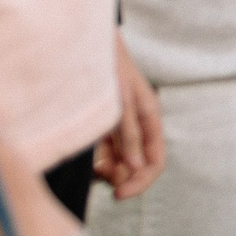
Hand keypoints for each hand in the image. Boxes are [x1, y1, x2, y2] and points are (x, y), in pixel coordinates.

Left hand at [93, 36, 164, 199]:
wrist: (81, 41)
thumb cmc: (106, 64)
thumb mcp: (121, 98)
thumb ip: (129, 132)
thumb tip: (136, 166)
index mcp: (149, 119)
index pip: (154, 162)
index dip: (140, 182)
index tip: (118, 194)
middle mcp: (135, 126)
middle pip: (135, 166)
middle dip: (118, 176)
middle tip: (96, 175)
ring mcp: (117, 127)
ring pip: (116, 162)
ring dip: (104, 170)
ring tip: (86, 166)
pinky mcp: (99, 126)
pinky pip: (101, 153)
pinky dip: (92, 161)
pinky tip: (81, 158)